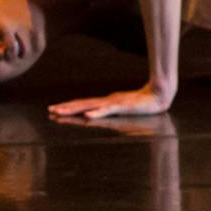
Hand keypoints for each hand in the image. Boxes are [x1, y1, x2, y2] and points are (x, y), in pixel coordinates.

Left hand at [49, 84, 174, 121]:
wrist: (160, 95)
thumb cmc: (144, 102)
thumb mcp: (124, 106)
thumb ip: (113, 108)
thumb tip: (100, 111)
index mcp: (106, 101)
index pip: (84, 103)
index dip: (68, 106)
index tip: (54, 108)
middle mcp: (107, 101)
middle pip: (83, 104)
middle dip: (65, 108)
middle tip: (50, 110)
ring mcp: (114, 103)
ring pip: (90, 107)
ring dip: (74, 109)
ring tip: (60, 112)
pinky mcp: (123, 106)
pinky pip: (108, 110)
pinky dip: (97, 113)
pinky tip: (88, 115)